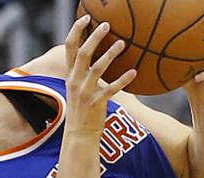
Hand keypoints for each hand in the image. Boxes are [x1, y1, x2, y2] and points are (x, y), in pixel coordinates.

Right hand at [63, 18, 133, 135]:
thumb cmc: (82, 109)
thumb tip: (96, 56)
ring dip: (110, 54)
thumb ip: (82, 72)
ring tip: (123, 43)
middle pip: (83, 53)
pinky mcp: (97, 102)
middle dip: (94, 36)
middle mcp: (75, 81)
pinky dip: (123, 80)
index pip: (69, 47)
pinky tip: (134, 72)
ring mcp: (85, 92)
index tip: (85, 18)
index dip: (76, 30)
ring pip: (97, 68)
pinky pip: (112, 88)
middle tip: (106, 25)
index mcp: (70, 74)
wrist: (79, 134)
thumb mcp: (76, 87)